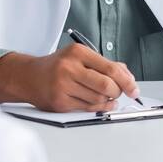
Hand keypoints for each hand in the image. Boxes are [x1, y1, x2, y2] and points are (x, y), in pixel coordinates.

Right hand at [0, 45, 139, 112]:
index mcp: (77, 53)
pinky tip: (101, 104)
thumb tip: (128, 77)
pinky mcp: (59, 102)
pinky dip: (99, 108)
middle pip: (106, 85)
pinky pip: (88, 108)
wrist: (28, 77)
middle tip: (121, 93)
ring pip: (98, 99)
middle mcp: (69, 68)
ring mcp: (63, 86)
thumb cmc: (57, 66)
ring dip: (108, 100)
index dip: (127, 81)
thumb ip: (105, 64)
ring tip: (107, 97)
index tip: (134, 88)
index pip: (111, 68)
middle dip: (119, 92)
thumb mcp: (79, 57)